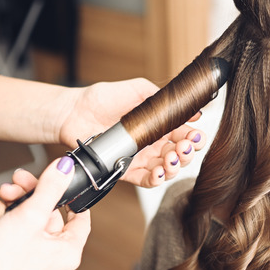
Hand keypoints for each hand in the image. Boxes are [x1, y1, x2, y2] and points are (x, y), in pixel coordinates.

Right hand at [0, 157, 90, 269]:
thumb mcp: (29, 214)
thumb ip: (50, 188)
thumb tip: (66, 168)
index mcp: (69, 255)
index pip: (81, 219)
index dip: (71, 197)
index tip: (62, 183)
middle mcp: (56, 265)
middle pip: (49, 218)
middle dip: (29, 197)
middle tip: (16, 183)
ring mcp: (36, 269)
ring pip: (30, 226)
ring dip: (15, 207)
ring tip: (1, 200)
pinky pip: (18, 239)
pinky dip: (6, 225)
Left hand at [57, 78, 206, 187]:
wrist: (74, 111)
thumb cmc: (102, 98)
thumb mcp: (138, 90)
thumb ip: (163, 99)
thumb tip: (191, 109)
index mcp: (158, 126)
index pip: (184, 134)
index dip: (193, 137)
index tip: (195, 135)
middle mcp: (152, 144)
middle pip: (179, 155)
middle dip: (186, 153)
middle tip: (183, 147)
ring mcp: (140, 158)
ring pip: (166, 170)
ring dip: (174, 167)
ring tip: (171, 159)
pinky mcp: (125, 170)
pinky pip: (146, 180)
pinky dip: (156, 179)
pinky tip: (159, 173)